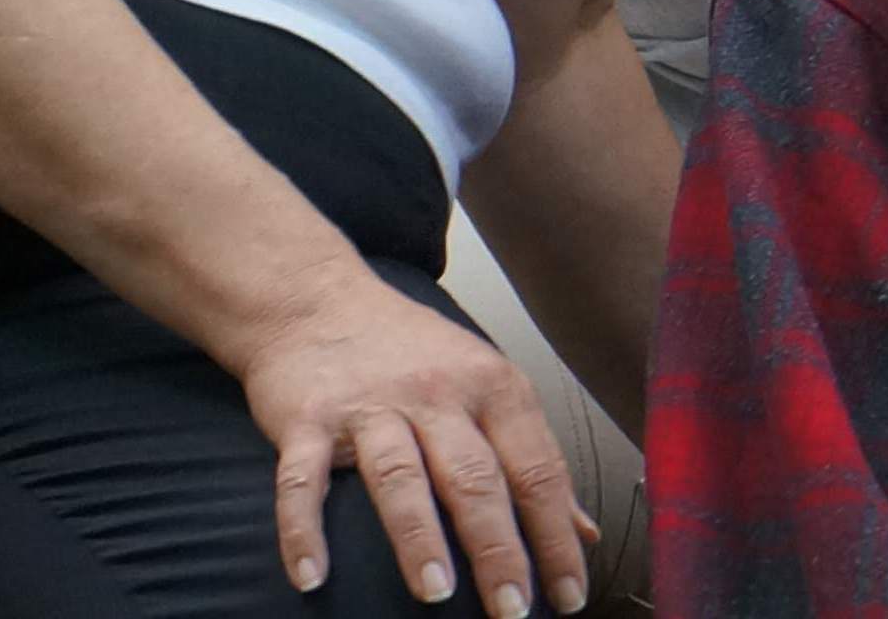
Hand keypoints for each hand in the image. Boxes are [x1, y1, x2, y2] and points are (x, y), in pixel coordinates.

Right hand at [239, 271, 594, 614]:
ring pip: (401, 477)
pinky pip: (304, 480)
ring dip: (418, 538)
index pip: (537, 470)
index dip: (556, 537)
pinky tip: (312, 577)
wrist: (315, 300)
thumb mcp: (486, 390)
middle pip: (477, 479)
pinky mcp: (308, 418)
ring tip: (436, 593)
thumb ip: (533, 460)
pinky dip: (304, 530)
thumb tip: (584, 531)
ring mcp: (371, 406)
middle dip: (499, 550)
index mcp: (493, 388)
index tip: (569, 595)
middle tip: (512, 610)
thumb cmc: (409, 354)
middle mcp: (438, 394)